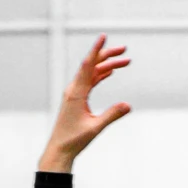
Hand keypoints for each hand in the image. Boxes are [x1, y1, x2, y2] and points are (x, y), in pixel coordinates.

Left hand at [38, 37, 130, 171]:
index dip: (96, 50)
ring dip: (107, 66)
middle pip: (92, 66)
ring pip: (92, 74)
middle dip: (108, 56)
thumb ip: (112, 115)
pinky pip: (89, 82)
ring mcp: (74, 94)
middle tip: (124, 50)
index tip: (103, 37)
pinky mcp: (76, 100)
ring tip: (125, 62)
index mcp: (76, 93)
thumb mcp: (95, 128)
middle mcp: (74, 90)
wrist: (59, 150)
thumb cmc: (73, 140)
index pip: (87, 66)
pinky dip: (100, 75)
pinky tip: (109, 72)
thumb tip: (128, 106)